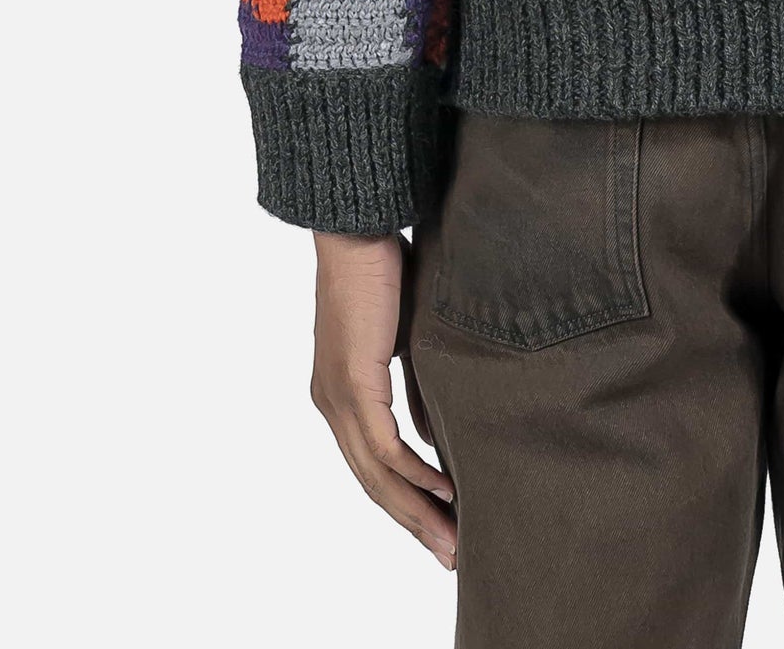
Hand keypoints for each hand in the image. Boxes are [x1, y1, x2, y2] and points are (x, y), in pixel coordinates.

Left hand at [310, 231, 455, 568]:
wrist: (356, 229)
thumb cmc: (383, 269)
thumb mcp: (406, 339)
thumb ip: (414, 386)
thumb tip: (435, 434)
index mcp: (339, 396)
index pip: (370, 466)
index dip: (404, 502)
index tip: (439, 528)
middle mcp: (331, 405)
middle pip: (372, 484)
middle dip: (414, 524)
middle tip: (450, 554)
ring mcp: (338, 397)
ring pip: (377, 475)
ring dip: (418, 512)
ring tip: (452, 539)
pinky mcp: (354, 382)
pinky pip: (384, 445)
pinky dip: (415, 473)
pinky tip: (443, 491)